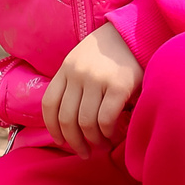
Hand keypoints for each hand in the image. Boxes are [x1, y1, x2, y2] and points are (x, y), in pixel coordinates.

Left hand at [40, 22, 142, 155]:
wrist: (135, 33)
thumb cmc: (109, 53)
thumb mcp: (82, 61)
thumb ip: (74, 84)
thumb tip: (69, 121)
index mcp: (66, 69)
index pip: (49, 103)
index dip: (52, 127)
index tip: (60, 141)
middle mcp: (78, 74)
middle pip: (66, 118)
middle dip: (73, 141)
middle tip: (83, 152)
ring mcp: (97, 80)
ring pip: (86, 122)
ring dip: (93, 140)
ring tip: (101, 145)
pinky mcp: (119, 86)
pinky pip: (105, 119)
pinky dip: (107, 132)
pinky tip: (113, 135)